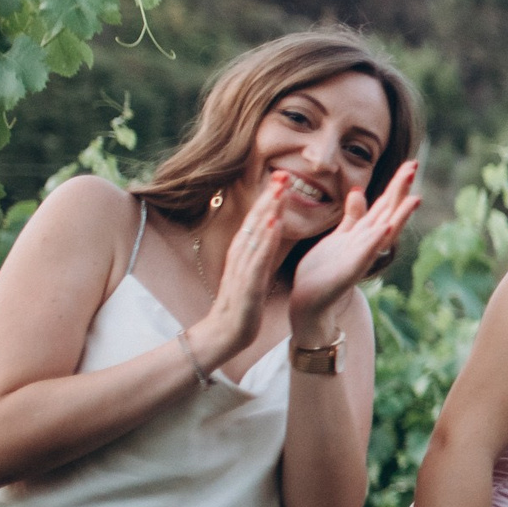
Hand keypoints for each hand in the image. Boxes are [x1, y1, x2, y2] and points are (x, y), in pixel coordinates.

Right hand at [190, 173, 291, 363]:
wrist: (224, 332)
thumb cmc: (241, 303)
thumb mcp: (252, 272)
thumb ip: (259, 252)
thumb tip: (269, 233)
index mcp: (243, 252)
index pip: (256, 220)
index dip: (268, 199)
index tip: (282, 179)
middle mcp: (240, 255)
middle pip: (255, 220)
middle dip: (269, 197)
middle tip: (283, 174)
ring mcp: (242, 268)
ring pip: (256, 234)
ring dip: (268, 211)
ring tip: (281, 191)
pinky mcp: (247, 284)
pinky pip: (258, 258)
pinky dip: (266, 239)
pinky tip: (275, 225)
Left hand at [291, 160, 421, 333]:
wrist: (310, 300)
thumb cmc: (323, 270)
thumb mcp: (339, 236)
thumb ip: (353, 216)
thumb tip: (360, 190)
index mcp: (364, 233)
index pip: (384, 204)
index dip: (396, 184)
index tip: (410, 164)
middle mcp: (367, 243)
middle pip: (388, 212)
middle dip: (400, 191)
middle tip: (414, 168)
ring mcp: (361, 256)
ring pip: (384, 232)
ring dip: (399, 216)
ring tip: (414, 198)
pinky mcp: (349, 271)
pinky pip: (365, 253)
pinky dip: (376, 241)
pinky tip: (386, 228)